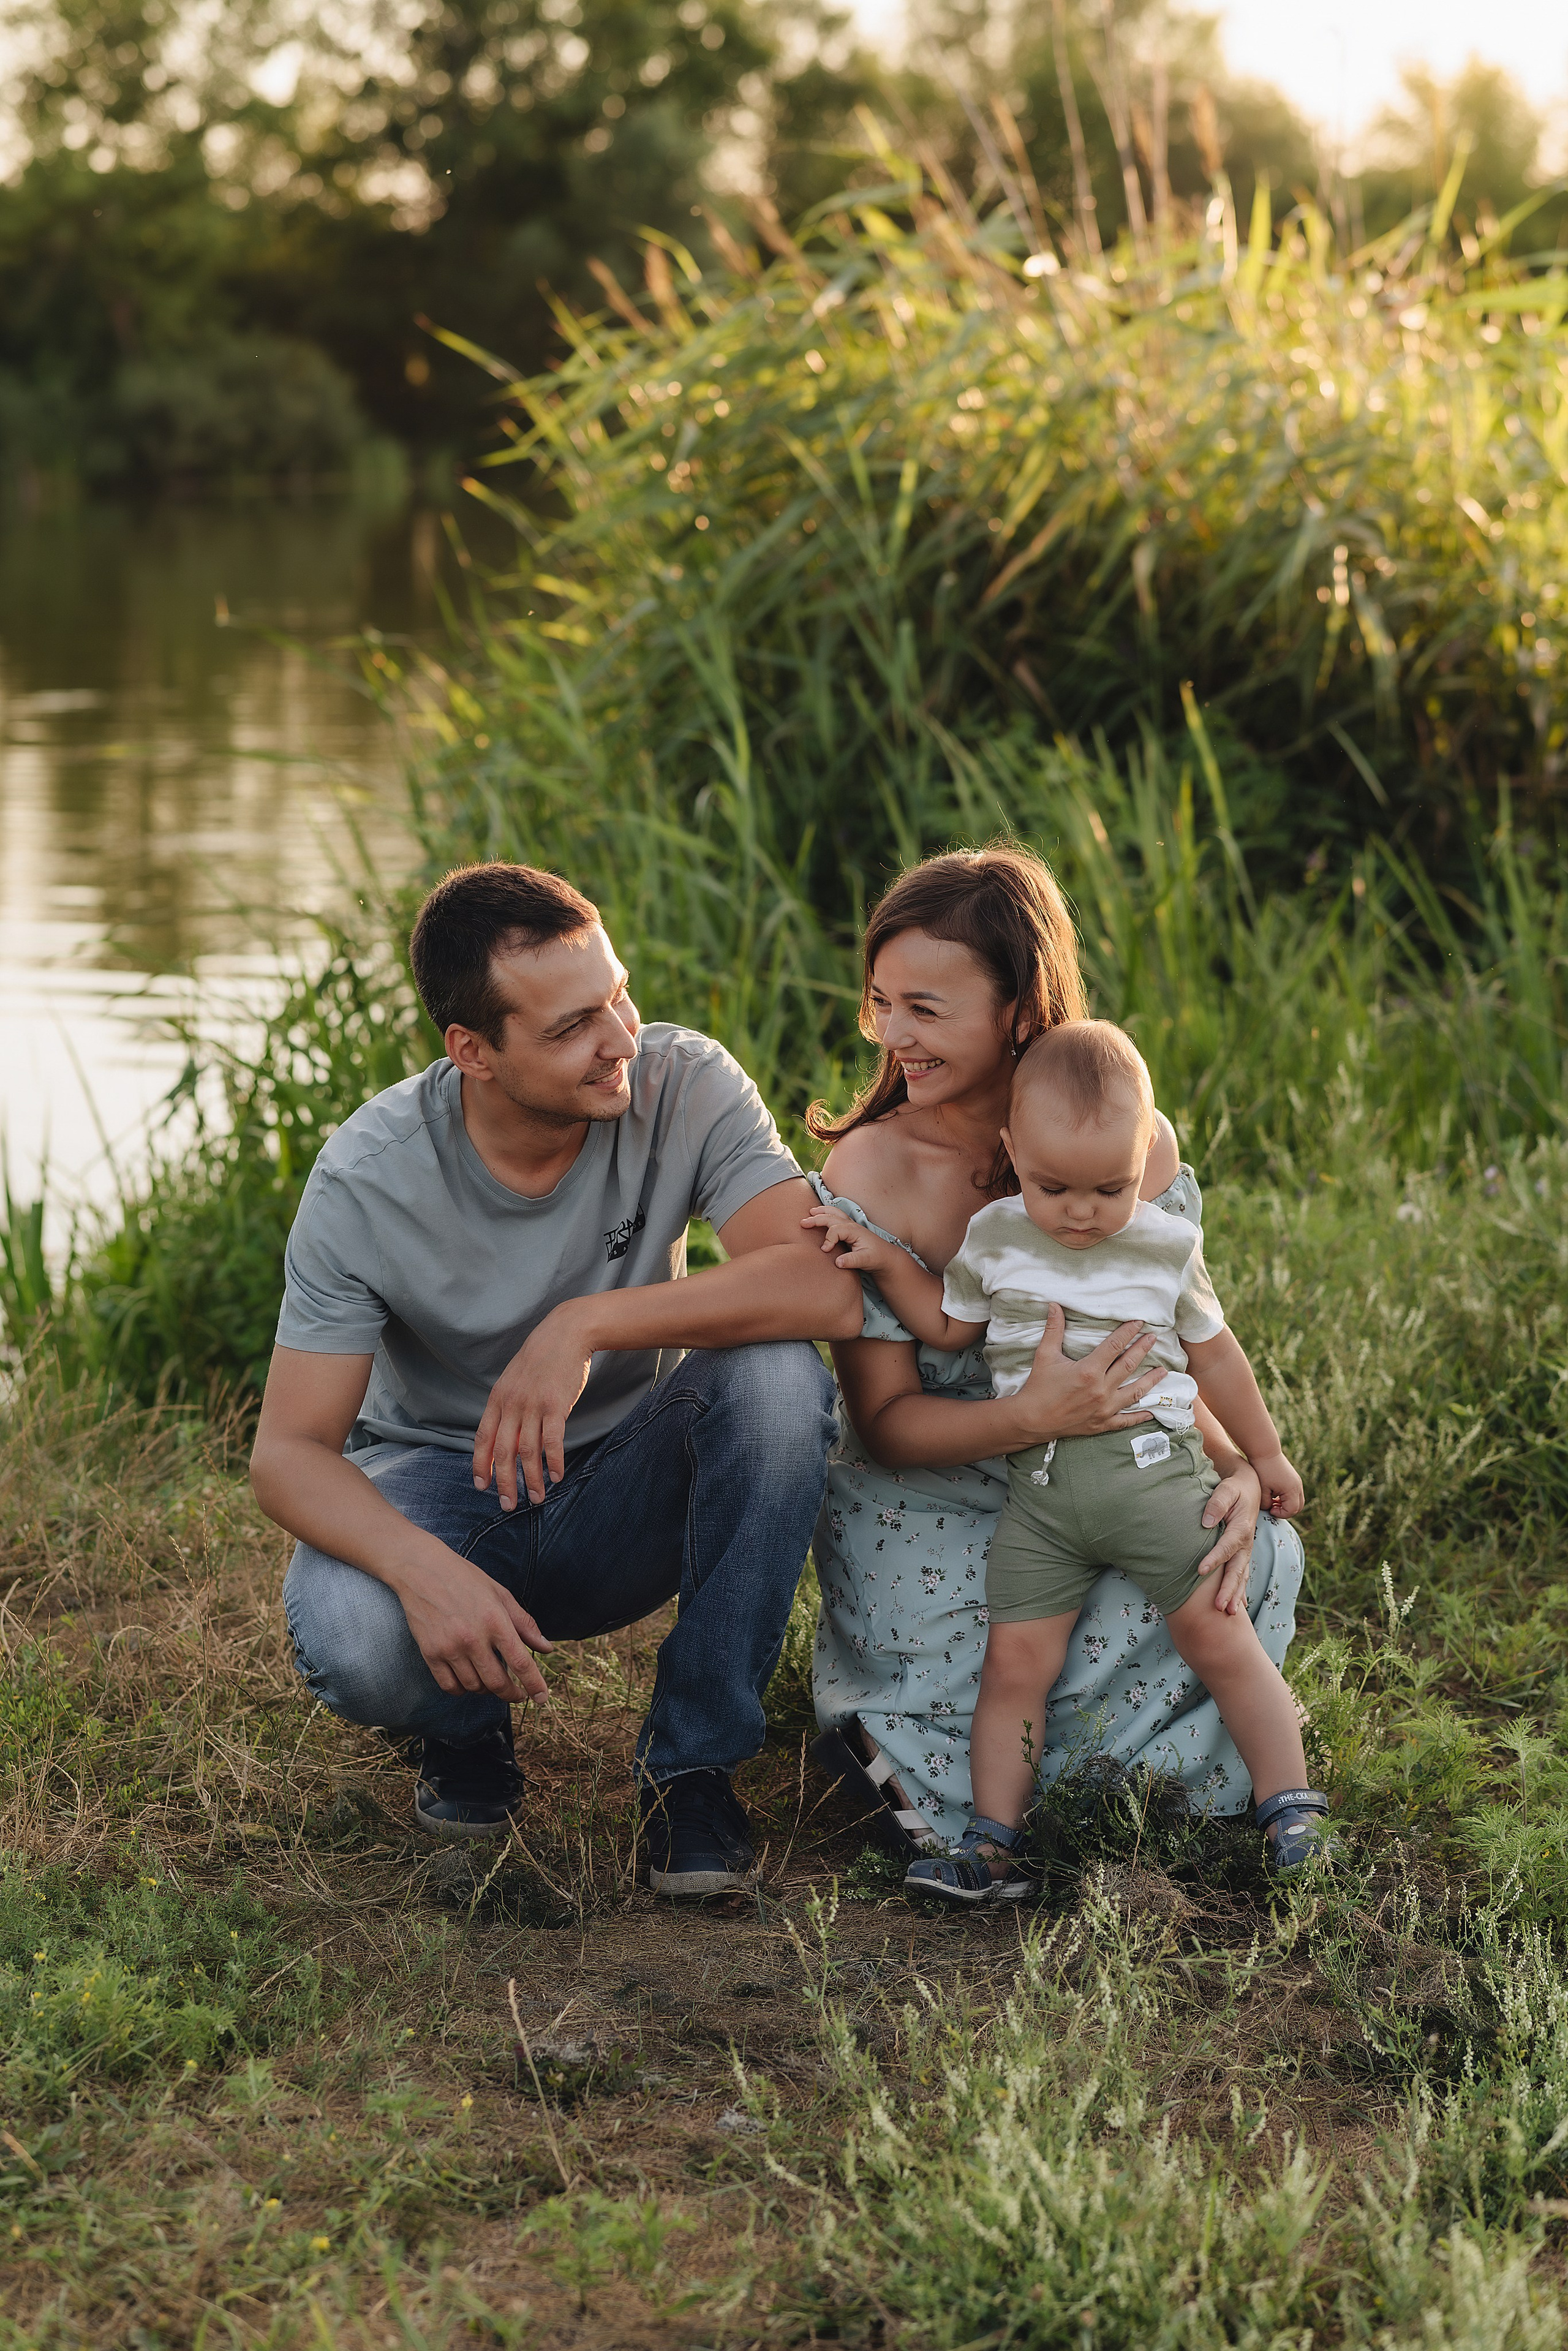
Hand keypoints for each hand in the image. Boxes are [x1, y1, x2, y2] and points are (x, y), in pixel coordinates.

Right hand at [395, 1551, 553, 1699]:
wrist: (422, 1570)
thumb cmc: (466, 1579)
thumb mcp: (501, 1595)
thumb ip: (525, 1624)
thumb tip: (547, 1648)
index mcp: (495, 1621)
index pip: (521, 1663)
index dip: (534, 1685)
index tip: (542, 1698)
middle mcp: (473, 1638)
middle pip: (497, 1682)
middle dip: (511, 1694)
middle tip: (517, 1694)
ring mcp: (449, 1647)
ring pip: (474, 1687)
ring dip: (487, 1689)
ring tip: (491, 1679)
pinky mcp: (430, 1653)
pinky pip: (449, 1686)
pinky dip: (462, 1690)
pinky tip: (468, 1680)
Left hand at [473, 1305, 593, 1508]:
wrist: (565, 1333)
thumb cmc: (541, 1359)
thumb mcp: (514, 1380)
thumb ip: (507, 1407)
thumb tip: (505, 1437)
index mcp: (498, 1399)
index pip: (483, 1438)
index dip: (481, 1465)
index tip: (482, 1486)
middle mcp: (512, 1404)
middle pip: (503, 1451)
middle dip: (504, 1482)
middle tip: (508, 1505)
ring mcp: (533, 1405)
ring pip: (528, 1451)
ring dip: (532, 1479)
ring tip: (537, 1499)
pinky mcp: (556, 1405)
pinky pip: (553, 1441)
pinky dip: (554, 1462)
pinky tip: (557, 1477)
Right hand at [801, 1206, 890, 1273]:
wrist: (886, 1257)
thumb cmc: (877, 1258)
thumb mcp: (866, 1260)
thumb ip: (852, 1261)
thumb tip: (837, 1262)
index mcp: (854, 1231)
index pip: (835, 1230)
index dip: (828, 1239)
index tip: (824, 1250)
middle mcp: (852, 1225)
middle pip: (831, 1217)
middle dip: (816, 1219)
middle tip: (803, 1223)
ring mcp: (851, 1226)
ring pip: (834, 1213)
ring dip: (822, 1211)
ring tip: (810, 1212)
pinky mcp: (850, 1229)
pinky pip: (837, 1217)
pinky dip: (828, 1213)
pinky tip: (821, 1214)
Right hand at [1006, 1308, 1160, 1441]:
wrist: (1032, 1420)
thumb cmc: (1038, 1387)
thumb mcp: (1045, 1355)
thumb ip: (1053, 1330)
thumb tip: (1055, 1305)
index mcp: (1089, 1371)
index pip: (1115, 1346)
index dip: (1128, 1332)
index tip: (1139, 1323)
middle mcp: (1101, 1389)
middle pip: (1129, 1364)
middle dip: (1143, 1349)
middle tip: (1154, 1338)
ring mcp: (1104, 1408)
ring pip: (1135, 1392)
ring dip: (1151, 1380)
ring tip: (1163, 1371)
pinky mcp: (1102, 1423)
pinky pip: (1126, 1420)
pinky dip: (1140, 1416)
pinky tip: (1152, 1411)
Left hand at [1193, 1460, 1260, 1615]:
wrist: (1248, 1487)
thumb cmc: (1234, 1488)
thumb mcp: (1226, 1489)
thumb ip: (1217, 1504)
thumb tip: (1205, 1523)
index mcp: (1241, 1528)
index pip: (1226, 1547)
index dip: (1214, 1559)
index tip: (1200, 1571)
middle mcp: (1246, 1543)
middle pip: (1237, 1570)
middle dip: (1228, 1590)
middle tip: (1219, 1607)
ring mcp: (1246, 1550)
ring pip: (1241, 1576)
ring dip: (1235, 1595)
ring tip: (1229, 1613)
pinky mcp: (1243, 1554)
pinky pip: (1242, 1575)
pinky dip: (1240, 1592)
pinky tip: (1237, 1607)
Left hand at [1251, 1450, 1304, 1517]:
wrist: (1264, 1450)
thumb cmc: (1262, 1469)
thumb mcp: (1261, 1490)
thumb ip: (1266, 1504)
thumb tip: (1270, 1508)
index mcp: (1292, 1490)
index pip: (1292, 1511)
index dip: (1281, 1514)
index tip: (1270, 1509)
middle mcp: (1298, 1485)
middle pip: (1298, 1507)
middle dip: (1286, 1511)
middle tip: (1273, 1508)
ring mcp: (1297, 1481)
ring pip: (1297, 1500)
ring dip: (1286, 1504)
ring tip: (1272, 1501)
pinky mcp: (1293, 1477)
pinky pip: (1294, 1493)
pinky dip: (1286, 1497)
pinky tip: (1273, 1493)